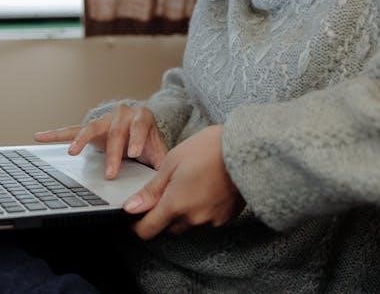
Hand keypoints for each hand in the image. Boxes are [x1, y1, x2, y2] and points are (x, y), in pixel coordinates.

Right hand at [33, 104, 167, 178]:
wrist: (141, 125)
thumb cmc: (148, 140)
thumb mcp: (158, 149)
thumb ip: (162, 162)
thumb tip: (168, 183)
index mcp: (141, 117)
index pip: (139, 126)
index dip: (136, 138)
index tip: (134, 153)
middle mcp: (122, 114)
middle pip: (115, 132)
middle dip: (113, 154)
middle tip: (111, 174)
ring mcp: (103, 120)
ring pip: (91, 128)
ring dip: (81, 141)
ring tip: (73, 152)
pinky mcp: (90, 128)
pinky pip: (71, 130)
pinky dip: (55, 134)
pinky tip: (39, 136)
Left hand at [123, 124, 244, 239]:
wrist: (247, 150)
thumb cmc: (209, 149)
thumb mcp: (172, 162)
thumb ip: (151, 190)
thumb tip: (131, 207)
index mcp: (175, 205)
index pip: (147, 230)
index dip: (136, 225)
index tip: (134, 215)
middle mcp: (192, 219)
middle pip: (167, 228)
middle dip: (161, 214)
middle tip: (166, 190)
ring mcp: (211, 221)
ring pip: (187, 224)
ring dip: (182, 212)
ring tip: (189, 185)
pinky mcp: (225, 218)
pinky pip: (205, 220)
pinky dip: (200, 209)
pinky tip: (205, 189)